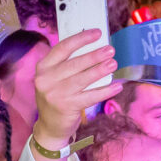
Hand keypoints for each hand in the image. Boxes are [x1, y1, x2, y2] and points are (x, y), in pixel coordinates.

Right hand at [30, 26, 117, 149]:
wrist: (49, 127)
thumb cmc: (56, 97)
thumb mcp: (53, 79)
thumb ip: (67, 64)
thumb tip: (94, 48)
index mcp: (43, 68)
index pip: (62, 48)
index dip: (81, 39)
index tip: (97, 33)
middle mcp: (46, 80)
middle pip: (75, 63)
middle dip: (95, 55)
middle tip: (110, 50)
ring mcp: (56, 94)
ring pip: (83, 78)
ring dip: (101, 70)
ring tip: (114, 64)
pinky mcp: (67, 107)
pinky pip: (91, 96)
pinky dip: (105, 91)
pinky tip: (116, 86)